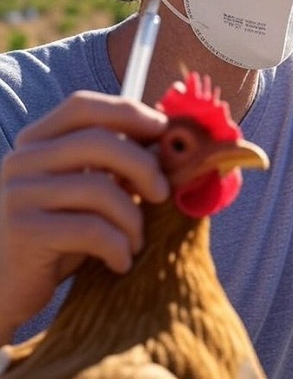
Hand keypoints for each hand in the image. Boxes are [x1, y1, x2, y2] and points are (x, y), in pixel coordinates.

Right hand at [0, 92, 168, 339]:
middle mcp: (22, 160)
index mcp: (38, 141)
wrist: (8, 289)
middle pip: (99, 142)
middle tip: (163, 194)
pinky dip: (118, 247)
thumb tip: (174, 143)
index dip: (129, 113)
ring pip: (100, 188)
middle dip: (144, 166)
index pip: (83, 106)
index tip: (164, 132)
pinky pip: (90, 229)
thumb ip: (118, 165)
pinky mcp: (23, 230)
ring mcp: (18, 193)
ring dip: (132, 219)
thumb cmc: (61, 237)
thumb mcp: (89, 194)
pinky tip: (121, 262)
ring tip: (135, 241)